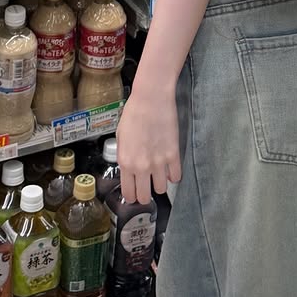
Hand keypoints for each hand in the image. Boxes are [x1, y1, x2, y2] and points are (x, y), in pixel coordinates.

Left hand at [116, 78, 181, 202]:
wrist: (151, 98)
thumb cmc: (133, 113)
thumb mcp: (120, 136)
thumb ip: (124, 156)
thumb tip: (128, 169)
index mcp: (126, 162)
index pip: (129, 194)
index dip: (131, 196)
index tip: (134, 191)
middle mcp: (142, 166)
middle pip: (145, 197)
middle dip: (145, 194)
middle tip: (147, 185)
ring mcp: (159, 162)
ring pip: (162, 189)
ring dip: (160, 183)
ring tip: (159, 173)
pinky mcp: (173, 154)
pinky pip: (176, 177)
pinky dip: (173, 175)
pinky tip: (169, 166)